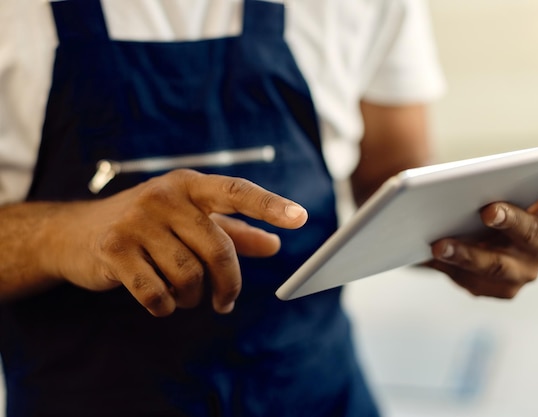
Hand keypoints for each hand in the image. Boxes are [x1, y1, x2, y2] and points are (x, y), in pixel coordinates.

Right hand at [46, 170, 307, 315]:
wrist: (74, 233)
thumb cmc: (146, 225)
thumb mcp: (189, 220)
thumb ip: (234, 232)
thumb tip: (276, 246)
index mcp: (189, 185)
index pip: (237, 192)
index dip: (270, 205)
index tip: (300, 218)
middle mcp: (164, 196)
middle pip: (218, 249)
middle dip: (228, 284)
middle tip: (226, 301)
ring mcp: (136, 221)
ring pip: (189, 275)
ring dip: (193, 297)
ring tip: (185, 296)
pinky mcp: (113, 250)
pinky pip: (156, 292)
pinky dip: (166, 307)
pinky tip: (163, 303)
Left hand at [425, 158, 537, 298]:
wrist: (473, 236)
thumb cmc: (490, 203)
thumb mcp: (499, 190)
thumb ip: (498, 183)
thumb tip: (468, 181)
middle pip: (531, 235)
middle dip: (510, 222)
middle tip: (488, 210)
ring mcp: (523, 272)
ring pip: (495, 266)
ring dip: (466, 254)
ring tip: (439, 244)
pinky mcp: (498, 290)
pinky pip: (471, 280)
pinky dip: (449, 266)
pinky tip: (429, 256)